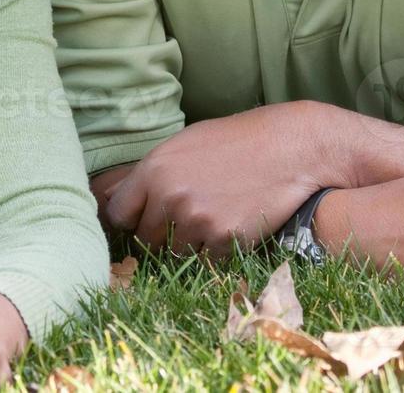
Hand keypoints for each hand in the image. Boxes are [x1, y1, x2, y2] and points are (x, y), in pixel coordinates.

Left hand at [102, 102, 357, 256]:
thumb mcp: (184, 144)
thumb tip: (114, 197)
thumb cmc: (235, 141)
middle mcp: (169, 196)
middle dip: (162, 234)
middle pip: (146, 239)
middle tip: (188, 219)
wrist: (289, 147)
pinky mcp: (225, 238)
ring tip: (215, 218)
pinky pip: (208, 261)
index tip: (144, 220)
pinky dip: (218, 251)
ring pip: (177, 253)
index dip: (132, 219)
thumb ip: (151, 173)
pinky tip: (233, 226)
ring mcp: (197, 220)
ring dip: (192, 244)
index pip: (118, 214)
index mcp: (153, 170)